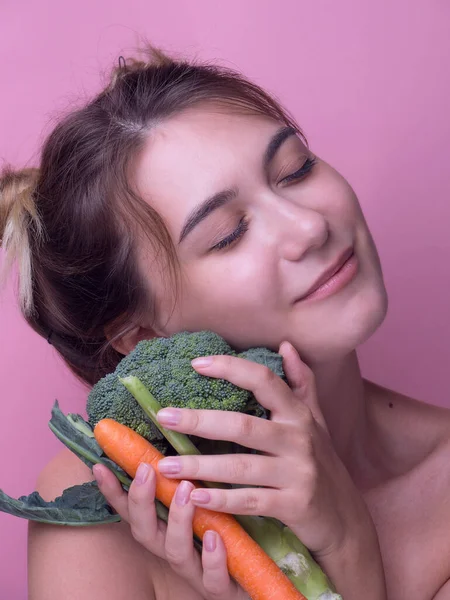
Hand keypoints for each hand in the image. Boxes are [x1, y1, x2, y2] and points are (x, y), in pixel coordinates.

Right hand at [93, 462, 248, 599]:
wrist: (259, 583)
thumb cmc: (231, 537)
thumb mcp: (209, 504)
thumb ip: (189, 480)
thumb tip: (177, 443)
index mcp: (167, 531)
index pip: (132, 511)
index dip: (113, 492)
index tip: (100, 465)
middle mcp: (174, 551)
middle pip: (145, 531)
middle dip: (141, 500)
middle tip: (147, 469)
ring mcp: (195, 572)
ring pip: (175, 552)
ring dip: (177, 520)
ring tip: (185, 490)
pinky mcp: (221, 589)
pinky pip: (211, 580)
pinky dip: (211, 559)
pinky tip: (215, 536)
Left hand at [156, 341, 374, 558]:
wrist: (345, 520)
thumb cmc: (322, 465)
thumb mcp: (317, 421)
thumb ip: (302, 384)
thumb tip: (286, 345)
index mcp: (299, 415)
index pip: (265, 381)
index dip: (231, 368)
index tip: (197, 363)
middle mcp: (300, 439)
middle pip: (243, 425)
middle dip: (200, 421)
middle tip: (163, 417)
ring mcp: (298, 473)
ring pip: (241, 466)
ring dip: (200, 466)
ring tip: (165, 465)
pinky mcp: (295, 506)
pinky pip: (250, 501)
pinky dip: (221, 500)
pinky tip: (195, 497)